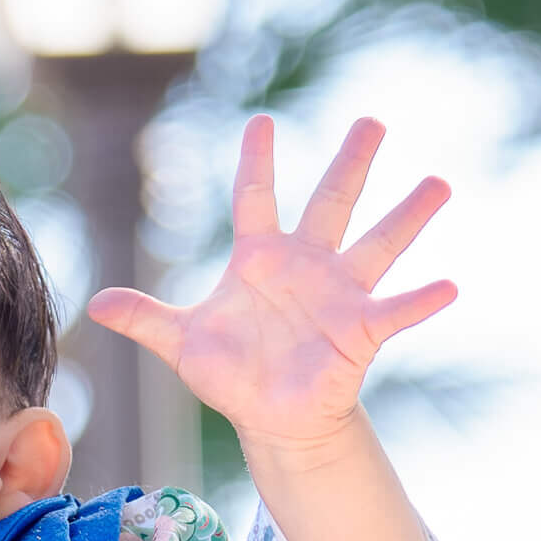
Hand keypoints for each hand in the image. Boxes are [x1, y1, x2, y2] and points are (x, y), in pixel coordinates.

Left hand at [89, 116, 454, 466]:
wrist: (273, 419)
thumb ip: (144, 318)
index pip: (256, 197)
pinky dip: (421, 300)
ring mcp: (339, 295)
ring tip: (439, 183)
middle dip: (351, 163)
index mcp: (260, 259)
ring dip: (408, 216)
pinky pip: (395, 311)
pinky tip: (448, 286)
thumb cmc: (232, 374)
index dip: (257, 160)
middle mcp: (307, 266)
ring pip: (378, 245)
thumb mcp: (182, 344)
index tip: (262, 121)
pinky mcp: (361, 332)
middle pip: (332, 203)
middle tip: (372, 121)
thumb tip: (92, 304)